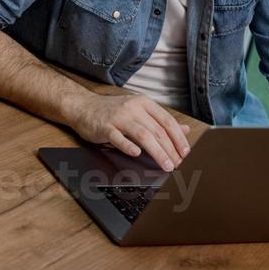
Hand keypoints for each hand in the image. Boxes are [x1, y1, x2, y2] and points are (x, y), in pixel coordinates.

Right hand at [68, 91, 191, 170]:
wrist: (82, 106)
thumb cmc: (112, 111)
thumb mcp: (138, 111)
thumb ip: (160, 121)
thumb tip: (184, 129)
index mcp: (144, 104)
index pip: (167, 121)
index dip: (179, 138)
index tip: (185, 153)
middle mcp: (133, 108)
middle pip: (157, 131)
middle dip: (171, 150)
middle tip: (178, 164)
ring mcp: (119, 117)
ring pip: (143, 135)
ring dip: (157, 152)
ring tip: (165, 165)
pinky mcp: (105, 127)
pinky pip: (118, 138)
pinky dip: (128, 146)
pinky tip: (136, 154)